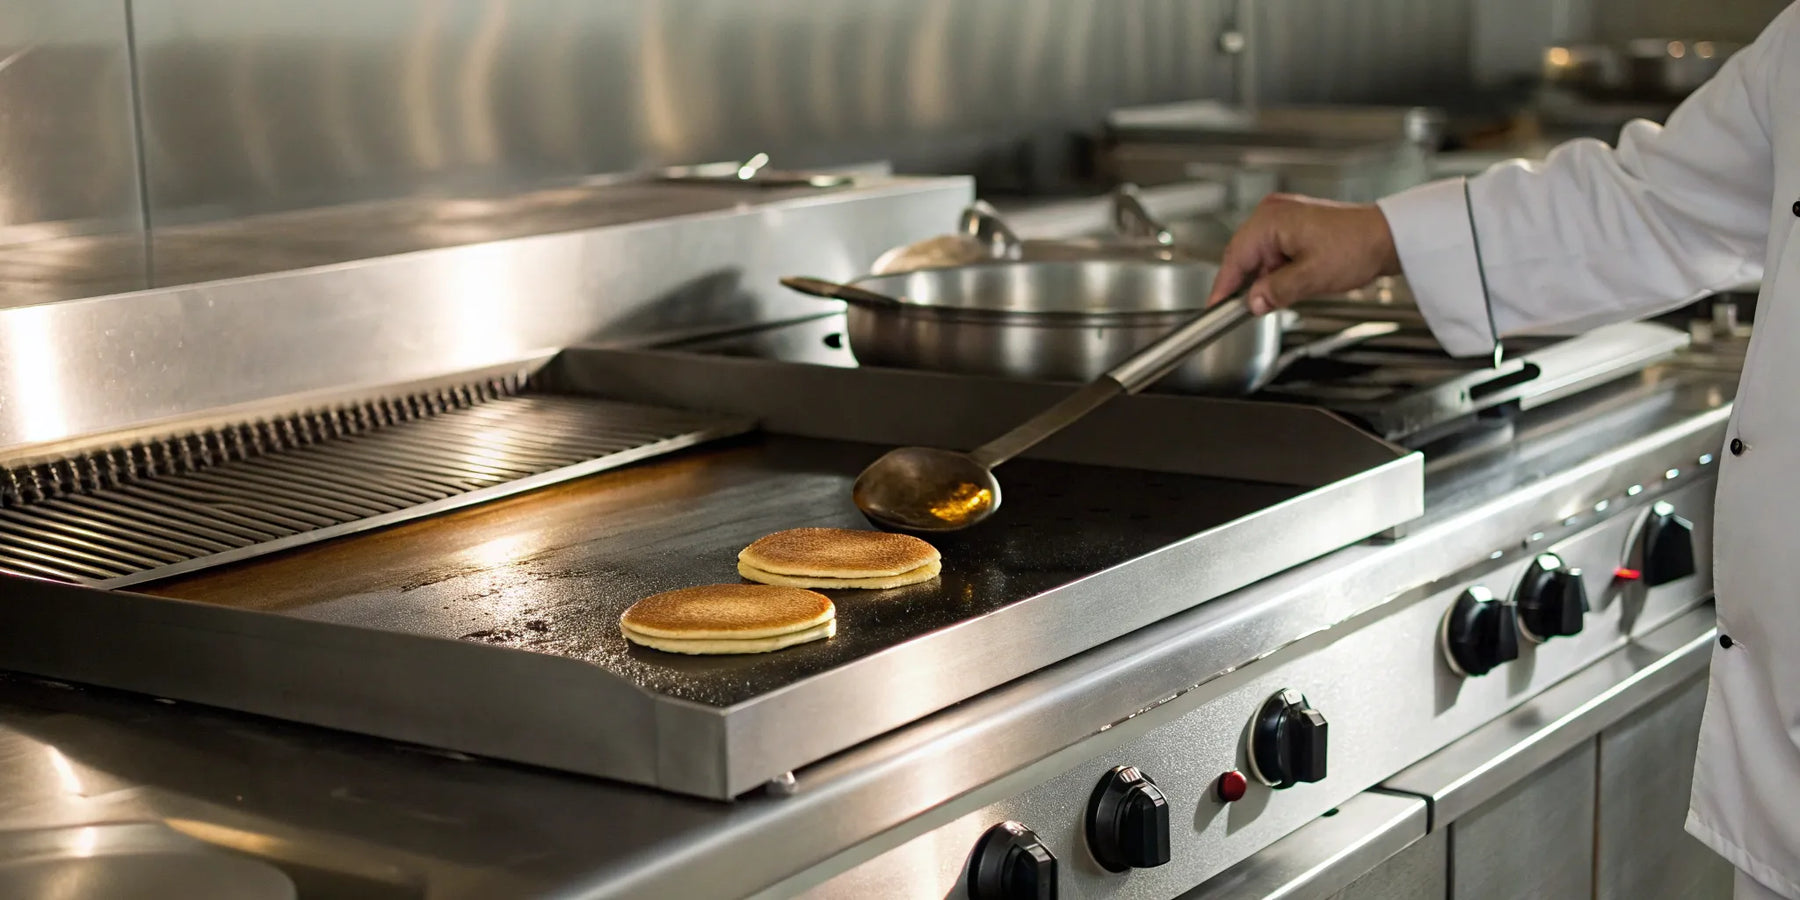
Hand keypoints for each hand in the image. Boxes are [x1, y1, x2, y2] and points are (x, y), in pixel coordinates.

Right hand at [1206, 194, 1402, 314]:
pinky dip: (1279, 269)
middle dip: (1249, 284)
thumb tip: (1253, 303)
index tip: (1215, 307)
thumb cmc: (1357, 246)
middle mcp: (1273, 213)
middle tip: (1252, 309)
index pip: (1234, 257)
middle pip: (1244, 255)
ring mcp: (1284, 216)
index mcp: (1271, 220)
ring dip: (1267, 278)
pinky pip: (1275, 251)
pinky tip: (1294, 281)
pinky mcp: (1296, 224)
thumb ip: (1275, 292)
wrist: (1389, 237)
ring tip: (1291, 291)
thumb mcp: (1310, 278)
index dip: (1223, 286)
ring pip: (1260, 255)